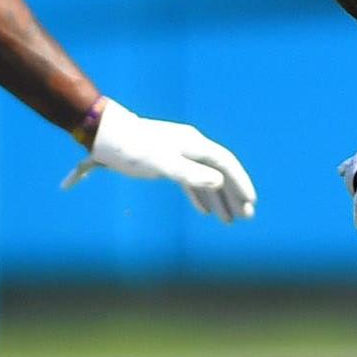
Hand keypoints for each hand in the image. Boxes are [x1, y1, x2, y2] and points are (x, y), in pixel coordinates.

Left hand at [63, 99, 257, 221]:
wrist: (105, 135)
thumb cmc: (132, 149)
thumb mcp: (161, 163)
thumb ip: (190, 174)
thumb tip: (219, 182)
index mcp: (194, 145)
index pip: (226, 165)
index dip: (241, 183)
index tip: (251, 202)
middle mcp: (192, 148)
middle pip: (220, 173)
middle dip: (234, 195)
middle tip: (247, 217)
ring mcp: (180, 154)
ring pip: (206, 178)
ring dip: (219, 199)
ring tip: (229, 220)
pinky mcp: (167, 161)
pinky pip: (190, 180)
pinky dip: (199, 195)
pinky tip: (204, 211)